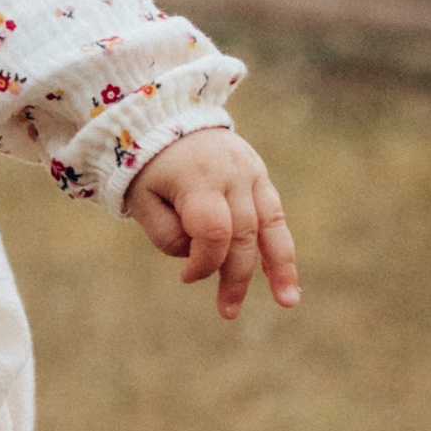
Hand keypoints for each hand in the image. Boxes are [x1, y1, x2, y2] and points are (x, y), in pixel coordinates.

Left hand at [126, 128, 298, 319]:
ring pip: (270, 225)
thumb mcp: (141, 200)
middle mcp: (231, 174)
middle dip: (237, 276)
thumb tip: (199, 262)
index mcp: (197, 178)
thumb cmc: (148, 168)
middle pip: (242, 234)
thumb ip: (167, 235)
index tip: (186, 278)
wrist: (166, 118)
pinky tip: (288, 282)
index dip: (203, 262)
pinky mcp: (260, 175)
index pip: (213, 230)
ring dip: (279, 267)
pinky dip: (282, 248)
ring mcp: (251, 173)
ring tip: (288, 302)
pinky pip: (276, 215)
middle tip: (227, 311)